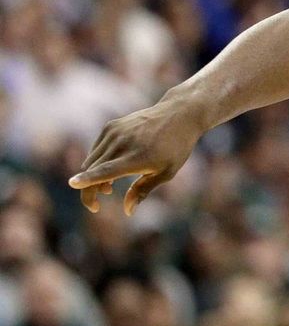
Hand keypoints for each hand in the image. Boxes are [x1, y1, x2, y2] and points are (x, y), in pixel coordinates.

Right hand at [68, 100, 204, 215]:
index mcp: (137, 157)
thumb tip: (127, 211)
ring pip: (91, 161)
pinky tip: (112, 166)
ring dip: (94, 177)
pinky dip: (98, 161)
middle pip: (92, 170)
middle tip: (100, 202)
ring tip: (110, 186)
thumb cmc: (176, 147)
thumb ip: (142, 190)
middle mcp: (123, 143)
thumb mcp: (166, 172)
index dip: (88, 180)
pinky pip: (96, 149)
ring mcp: (115, 132)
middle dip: (90, 190)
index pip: (106, 170)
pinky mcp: (111, 126)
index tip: (72, 184)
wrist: (178, 114)